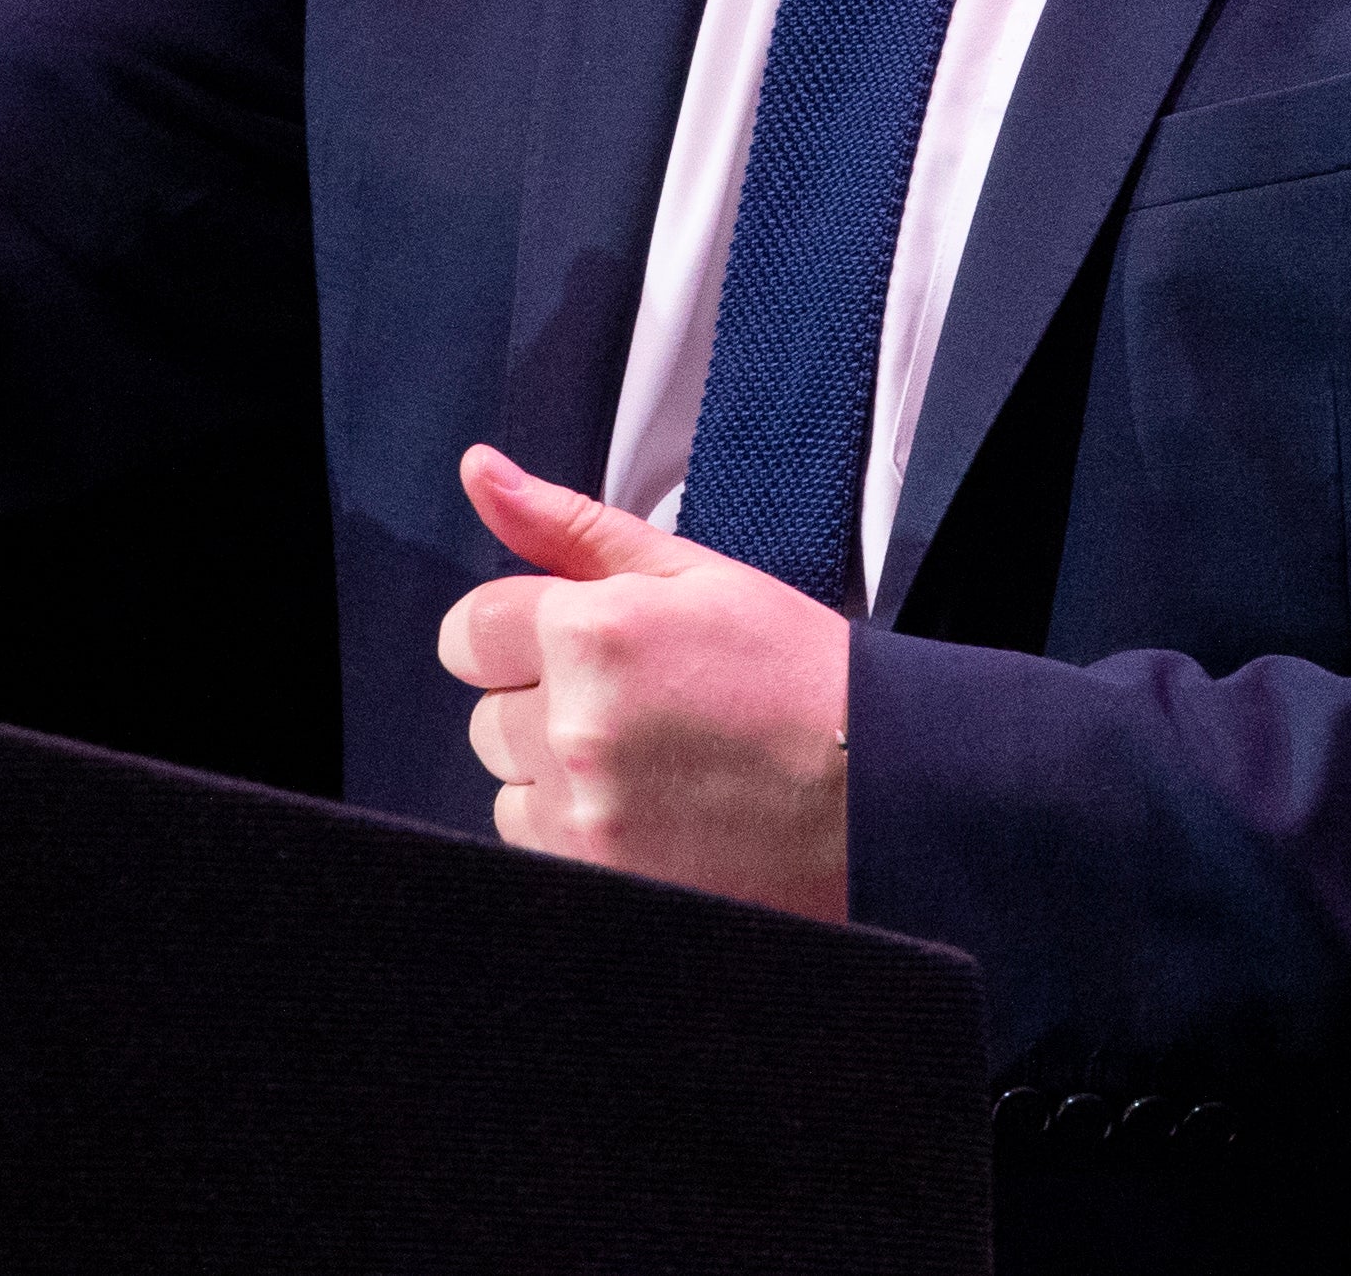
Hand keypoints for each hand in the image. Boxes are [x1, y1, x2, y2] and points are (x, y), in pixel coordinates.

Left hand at [432, 444, 850, 920]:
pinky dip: (578, 834)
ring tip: (652, 764)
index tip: (576, 648)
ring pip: (508, 787)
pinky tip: (654, 813)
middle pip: (486, 715)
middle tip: (639, 706)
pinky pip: (536, 849)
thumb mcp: (693, 572)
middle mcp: (577, 724)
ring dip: (556, 776)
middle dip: (544, 705)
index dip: (519, 635)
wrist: (882, 793)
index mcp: (594, 631)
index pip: (468, 632)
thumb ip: (570, 526)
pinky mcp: (603, 879)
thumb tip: (481, 471)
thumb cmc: (798, 674)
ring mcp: (587, 811)